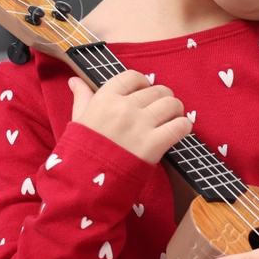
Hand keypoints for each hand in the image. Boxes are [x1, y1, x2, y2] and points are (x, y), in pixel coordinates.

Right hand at [67, 69, 191, 164]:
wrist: (85, 182)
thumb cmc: (80, 152)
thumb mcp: (78, 120)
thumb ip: (82, 98)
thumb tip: (76, 81)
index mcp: (105, 98)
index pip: (134, 77)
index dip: (143, 84)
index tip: (143, 94)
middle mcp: (124, 107)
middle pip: (157, 90)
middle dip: (162, 99)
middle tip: (159, 111)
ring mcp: (140, 125)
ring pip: (172, 104)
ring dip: (175, 111)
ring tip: (170, 120)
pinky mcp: (154, 144)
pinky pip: (180, 126)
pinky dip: (183, 127)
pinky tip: (177, 132)